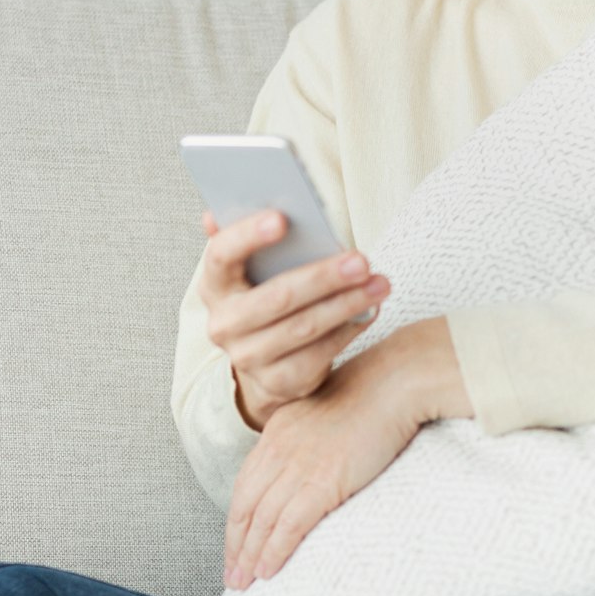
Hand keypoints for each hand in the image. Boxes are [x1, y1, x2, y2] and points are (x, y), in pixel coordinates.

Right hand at [197, 208, 390, 430]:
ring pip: (304, 328)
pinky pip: (320, 355)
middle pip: (276, 297)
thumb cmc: (267, 294)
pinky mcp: (278, 382)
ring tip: (379, 283)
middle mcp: (224, 324)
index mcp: (215, 285)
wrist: (265, 361)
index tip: (282, 218)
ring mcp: (248, 357)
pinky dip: (348, 330)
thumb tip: (215, 213)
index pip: (220, 255)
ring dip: (347, 304)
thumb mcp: (253, 268)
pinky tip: (370, 311)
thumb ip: (247, 239)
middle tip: (361, 260)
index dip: (247, 236)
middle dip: (323, 277)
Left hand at [224, 352, 420, 589]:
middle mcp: (279, 448)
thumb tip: (311, 464)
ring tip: (245, 582)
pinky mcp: (322, 483)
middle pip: (245, 506)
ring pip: (262, 521)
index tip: (236, 543)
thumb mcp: (324, 409)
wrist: (395, 383)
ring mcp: (298, 466)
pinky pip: (288, 526)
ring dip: (250, 556)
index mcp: (277, 430)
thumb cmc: (374, 393)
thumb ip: (308, 437)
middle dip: (236, 544)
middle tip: (233, 575)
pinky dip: (274, 551)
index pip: (245, 483)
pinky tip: (268, 572)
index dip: (237, 518)